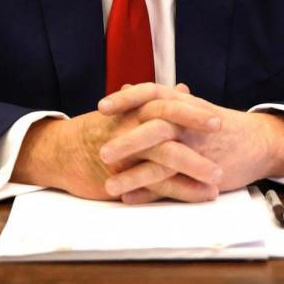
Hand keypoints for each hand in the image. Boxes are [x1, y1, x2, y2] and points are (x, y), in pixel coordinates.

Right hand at [11, 88, 223, 201]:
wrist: (62, 153)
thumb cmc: (100, 131)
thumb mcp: (128, 112)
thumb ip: (158, 103)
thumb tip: (183, 88)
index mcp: (134, 110)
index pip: (165, 102)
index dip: (191, 109)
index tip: (218, 116)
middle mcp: (130, 125)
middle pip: (166, 120)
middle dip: (194, 123)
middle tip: (221, 129)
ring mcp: (126, 151)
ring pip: (165, 154)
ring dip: (194, 165)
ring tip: (218, 176)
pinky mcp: (123, 175)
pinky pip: (157, 182)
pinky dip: (182, 189)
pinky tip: (202, 195)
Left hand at [97, 84, 283, 203]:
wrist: (258, 142)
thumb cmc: (216, 124)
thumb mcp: (188, 105)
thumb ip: (157, 99)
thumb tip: (126, 87)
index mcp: (182, 103)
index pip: (152, 93)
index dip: (127, 100)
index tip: (102, 107)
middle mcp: (189, 123)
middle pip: (157, 127)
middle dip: (129, 141)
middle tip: (102, 152)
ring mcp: (198, 148)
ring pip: (164, 160)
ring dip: (135, 174)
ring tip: (110, 185)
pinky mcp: (205, 173)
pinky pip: (175, 183)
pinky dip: (151, 192)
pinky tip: (130, 197)